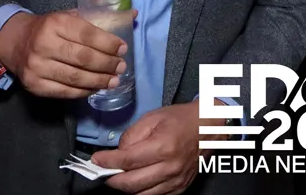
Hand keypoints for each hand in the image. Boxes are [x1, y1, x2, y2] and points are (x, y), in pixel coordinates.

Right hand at [0, 10, 131, 98]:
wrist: (15, 42)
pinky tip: (95, 88)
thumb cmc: (50, 27)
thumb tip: (132, 14)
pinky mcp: (34, 85)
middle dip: (107, 64)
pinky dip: (83, 92)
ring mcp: (37, 67)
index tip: (123, 49)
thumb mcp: (69, 16)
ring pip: (75, 78)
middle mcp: (44, 44)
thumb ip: (98, 17)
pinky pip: (64, 92)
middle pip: (83, 58)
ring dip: (98, 81)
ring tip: (113, 80)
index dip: (108, 43)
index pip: (87, 34)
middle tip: (121, 67)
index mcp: (55, 23)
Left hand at [93, 100, 228, 194]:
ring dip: (125, 187)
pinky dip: (141, 191)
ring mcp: (176, 181)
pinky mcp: (180, 188)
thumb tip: (118, 153)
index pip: (127, 160)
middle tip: (103, 171)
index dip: (107, 161)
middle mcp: (170, 168)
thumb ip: (132, 135)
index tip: (96, 160)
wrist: (208, 127)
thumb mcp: (153, 117)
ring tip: (118, 176)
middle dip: (111, 179)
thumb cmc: (180, 119)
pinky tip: (137, 179)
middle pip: (131, 184)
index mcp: (164, 146)